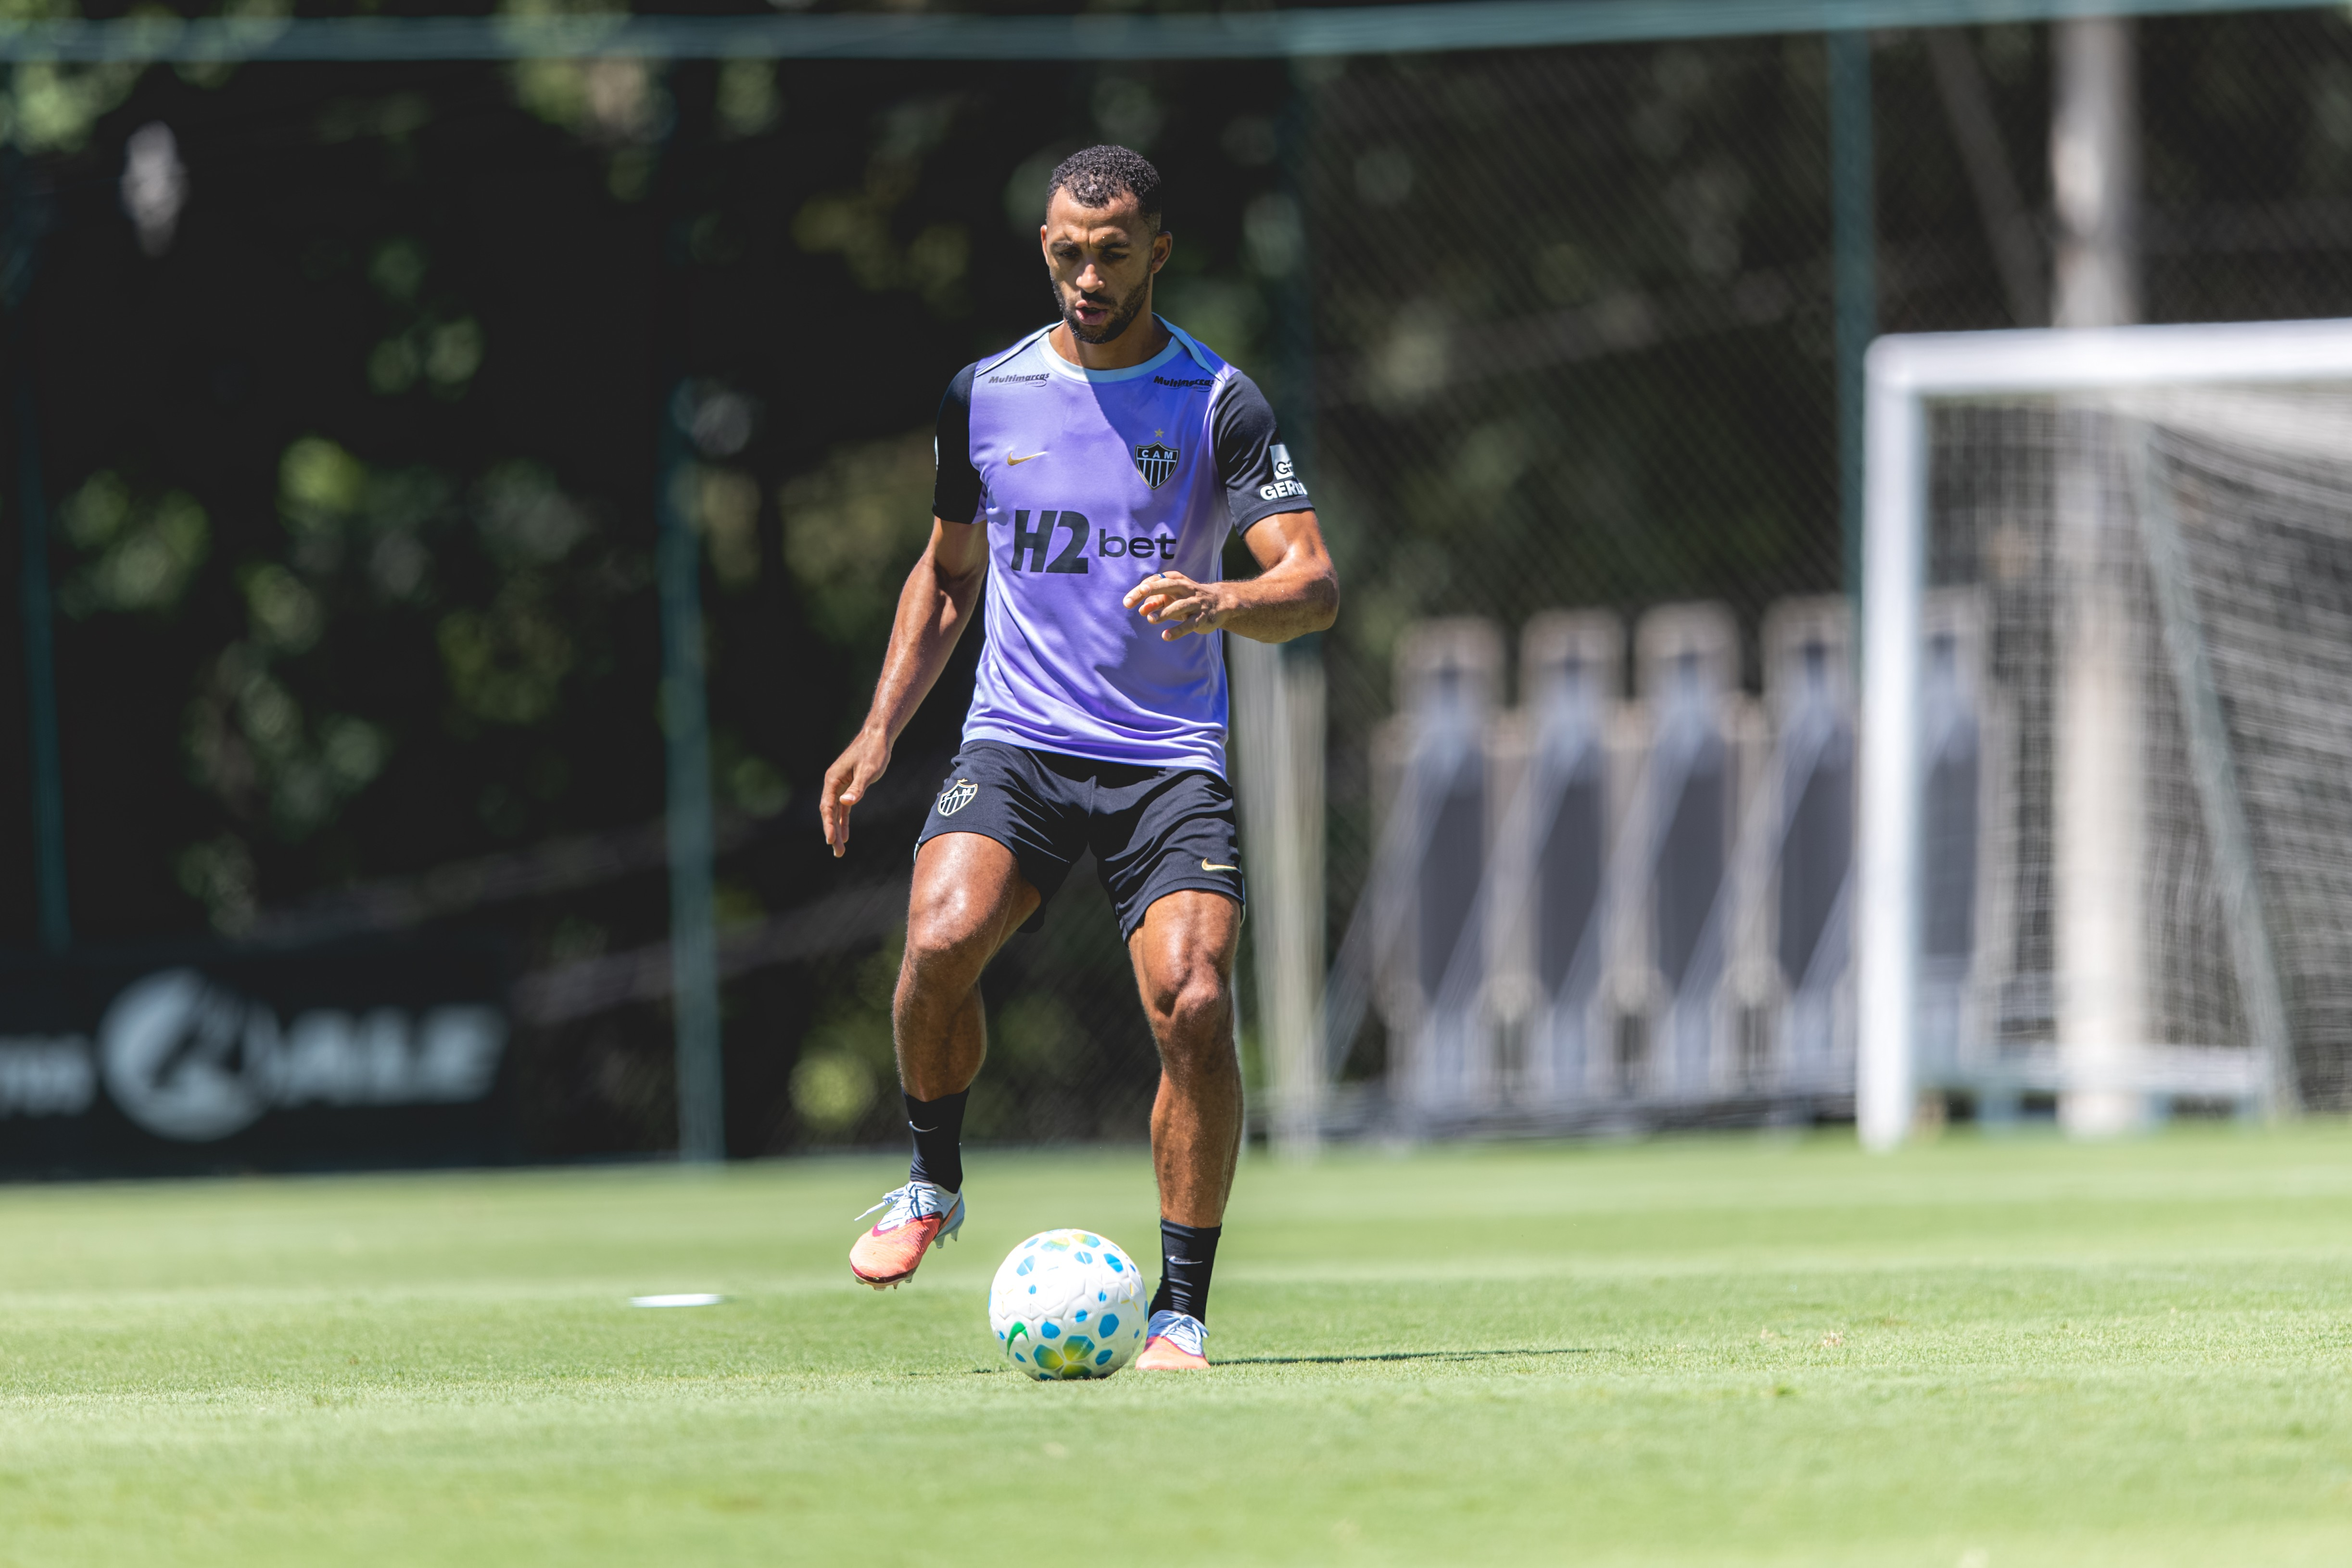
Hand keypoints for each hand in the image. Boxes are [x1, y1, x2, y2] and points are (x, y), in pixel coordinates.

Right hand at [820, 728, 890, 858]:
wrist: (878, 737)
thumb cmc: (873, 751)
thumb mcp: (868, 770)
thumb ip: (857, 788)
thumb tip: (846, 802)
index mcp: (833, 779)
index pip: (827, 806)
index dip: (829, 825)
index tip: (831, 841)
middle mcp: (833, 783)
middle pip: (829, 812)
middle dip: (832, 832)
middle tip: (837, 853)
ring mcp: (840, 785)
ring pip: (835, 812)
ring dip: (837, 830)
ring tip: (839, 850)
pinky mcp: (848, 786)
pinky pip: (843, 808)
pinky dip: (844, 821)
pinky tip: (846, 835)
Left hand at [1122, 570, 1230, 640]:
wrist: (1219, 602)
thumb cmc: (1188, 598)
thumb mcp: (1171, 597)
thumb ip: (1155, 602)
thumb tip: (1142, 610)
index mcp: (1176, 580)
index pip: (1156, 581)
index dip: (1141, 591)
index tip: (1127, 602)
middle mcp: (1186, 589)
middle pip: (1170, 585)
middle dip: (1155, 588)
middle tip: (1142, 591)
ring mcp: (1195, 603)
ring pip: (1180, 606)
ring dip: (1165, 612)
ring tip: (1151, 619)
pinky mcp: (1202, 618)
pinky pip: (1189, 624)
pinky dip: (1178, 630)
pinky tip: (1165, 636)